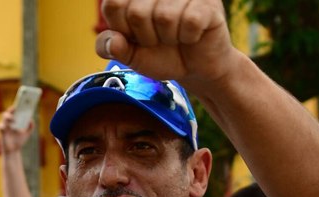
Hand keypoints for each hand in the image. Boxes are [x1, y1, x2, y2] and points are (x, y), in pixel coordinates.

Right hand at [0, 107, 34, 153]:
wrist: (13, 151)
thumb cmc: (19, 141)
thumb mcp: (27, 133)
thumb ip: (30, 127)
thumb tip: (31, 120)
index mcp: (14, 121)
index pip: (14, 111)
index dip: (17, 106)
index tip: (21, 102)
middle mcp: (8, 122)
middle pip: (8, 111)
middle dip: (12, 109)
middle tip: (17, 108)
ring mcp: (4, 126)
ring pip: (4, 117)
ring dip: (9, 116)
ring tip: (14, 119)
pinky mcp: (1, 132)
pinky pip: (0, 126)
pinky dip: (4, 126)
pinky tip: (8, 127)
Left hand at [96, 0, 233, 85]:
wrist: (194, 68)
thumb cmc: (160, 54)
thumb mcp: (129, 54)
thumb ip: (110, 47)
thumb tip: (112, 41)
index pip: (114, 5)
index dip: (122, 28)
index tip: (135, 36)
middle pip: (137, 12)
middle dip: (146, 37)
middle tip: (158, 39)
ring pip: (165, 16)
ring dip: (169, 37)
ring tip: (175, 37)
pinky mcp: (208, 2)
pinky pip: (190, 21)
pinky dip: (188, 36)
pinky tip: (192, 35)